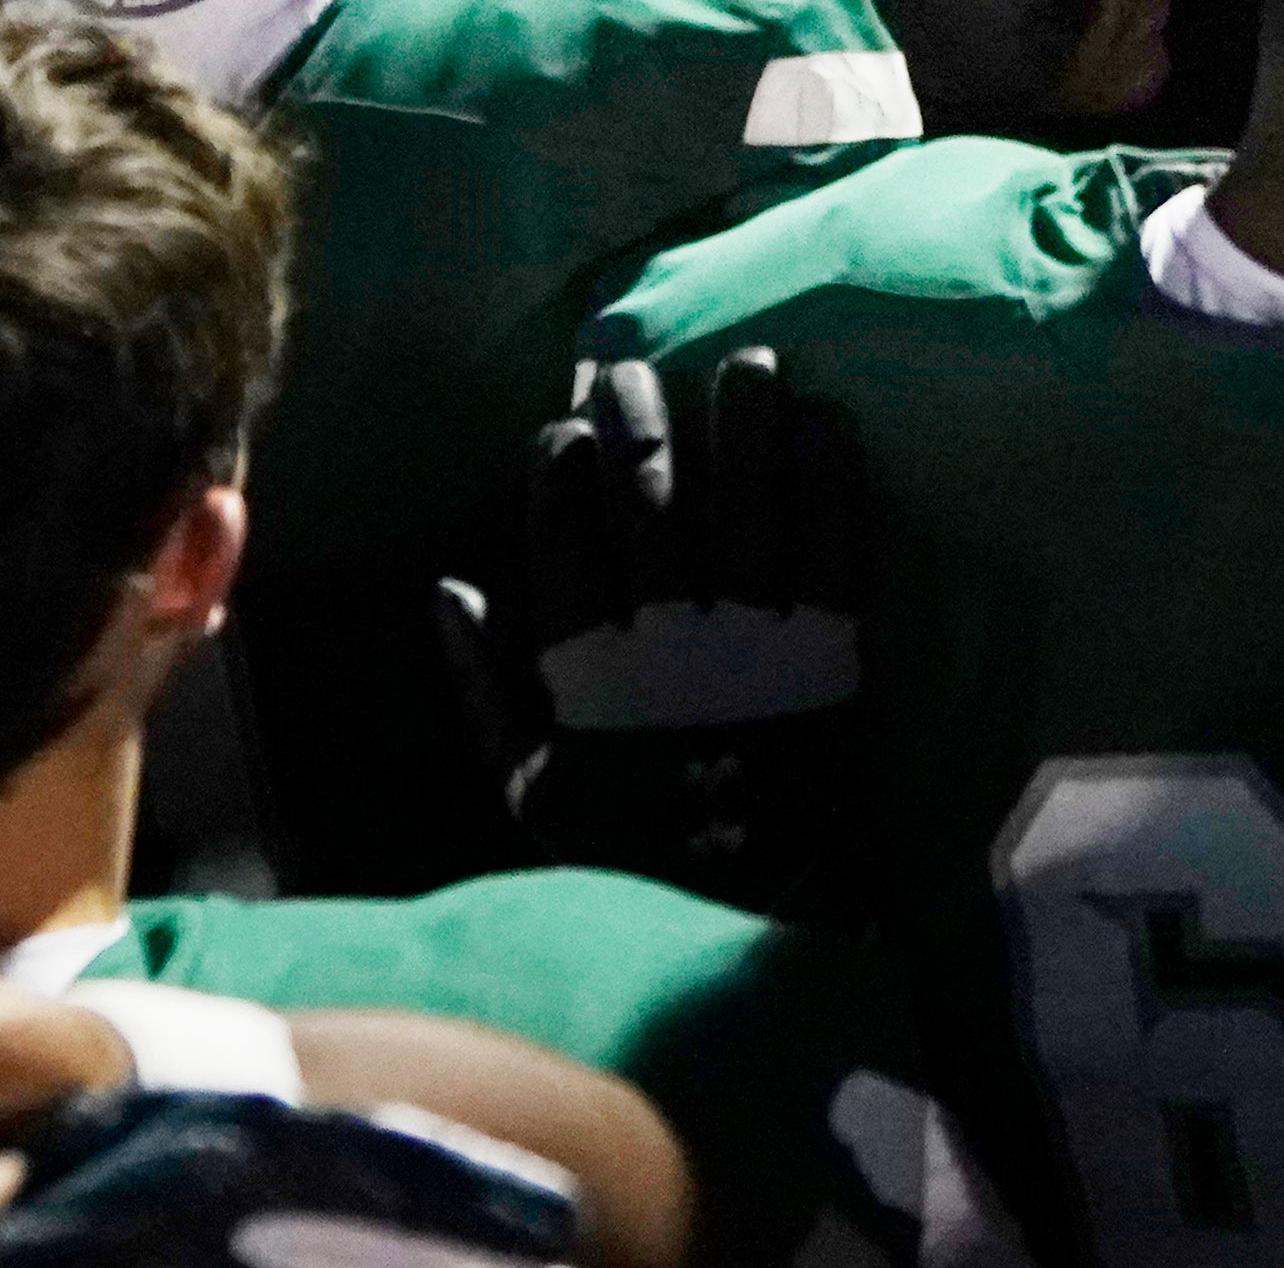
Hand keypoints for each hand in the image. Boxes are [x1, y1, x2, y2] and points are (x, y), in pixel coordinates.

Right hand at [485, 348, 874, 912]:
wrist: (752, 920)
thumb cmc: (634, 853)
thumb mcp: (533, 788)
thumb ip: (487, 687)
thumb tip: (449, 587)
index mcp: (590, 674)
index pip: (563, 545)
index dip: (560, 476)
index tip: (562, 426)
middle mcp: (670, 645)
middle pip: (653, 506)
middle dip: (640, 427)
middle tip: (637, 369)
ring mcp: (756, 646)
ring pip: (744, 508)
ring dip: (744, 428)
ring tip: (748, 364)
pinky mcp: (834, 657)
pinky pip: (832, 551)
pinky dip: (830, 482)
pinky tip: (828, 421)